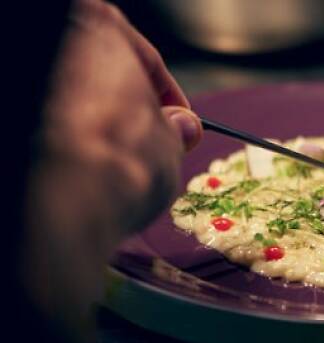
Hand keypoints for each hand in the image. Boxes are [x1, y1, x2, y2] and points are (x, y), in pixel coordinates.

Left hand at [23, 0, 201, 338]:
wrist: (56, 212)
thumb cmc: (115, 166)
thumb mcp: (169, 147)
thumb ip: (174, 129)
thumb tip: (180, 129)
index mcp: (94, 29)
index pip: (139, 56)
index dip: (165, 95)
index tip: (177, 124)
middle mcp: (53, 52)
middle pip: (95, 79)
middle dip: (125, 114)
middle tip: (147, 147)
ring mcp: (34, 95)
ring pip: (69, 109)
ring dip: (94, 135)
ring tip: (115, 172)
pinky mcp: (22, 134)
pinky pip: (54, 136)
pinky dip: (66, 153)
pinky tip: (82, 179)